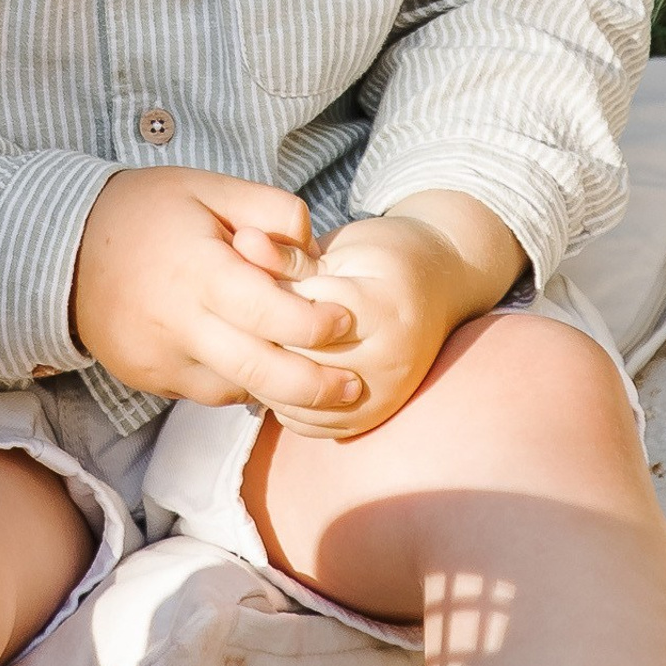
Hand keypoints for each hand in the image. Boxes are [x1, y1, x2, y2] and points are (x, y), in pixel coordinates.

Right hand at [73, 167, 366, 412]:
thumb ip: (268, 209)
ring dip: (276, 388)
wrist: (63, 249)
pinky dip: (237, 383)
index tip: (345, 321)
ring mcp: (159, 358)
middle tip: (354, 389)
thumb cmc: (148, 209)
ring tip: (313, 380)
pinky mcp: (147, 377)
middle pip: (260, 370)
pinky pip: (206, 391)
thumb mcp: (209, 187)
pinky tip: (254, 364)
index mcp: (198, 270)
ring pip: (236, 389)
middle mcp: (178, 322)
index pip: (270, 312)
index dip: (316, 323)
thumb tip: (313, 248)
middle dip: (315, 387)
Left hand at [252, 189, 523, 440]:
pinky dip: (283, 401)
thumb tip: (241, 241)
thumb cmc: (383, 259)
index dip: (259, 297)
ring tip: (247, 343)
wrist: (438, 290)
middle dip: (255, 338)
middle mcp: (388, 362)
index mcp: (381, 309)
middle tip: (228, 316)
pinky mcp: (372, 419)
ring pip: (296, 400)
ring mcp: (382, 397)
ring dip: (263, 375)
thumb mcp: (339, 248)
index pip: (298, 313)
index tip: (234, 281)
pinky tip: (273, 370)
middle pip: (294, 358)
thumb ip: (288, 255)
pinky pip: (309, 424)